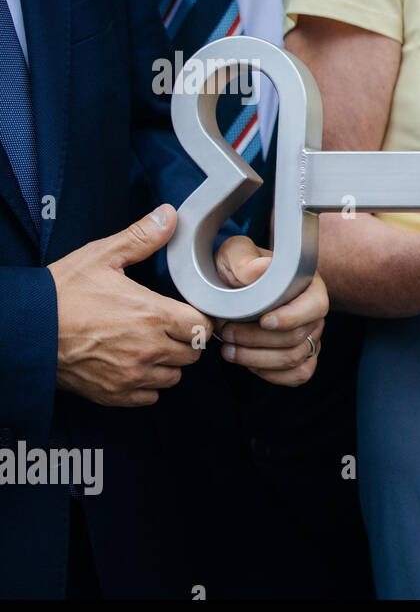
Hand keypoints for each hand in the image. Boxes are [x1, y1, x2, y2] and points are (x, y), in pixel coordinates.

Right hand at [48, 205, 211, 406]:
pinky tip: (133, 365)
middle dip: (184, 340)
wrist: (24, 329)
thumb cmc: (61, 292)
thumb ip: (141, 237)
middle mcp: (148, 349)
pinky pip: (150, 396)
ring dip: (168, 363)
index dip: (197, 319)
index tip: (185, 314)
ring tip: (148, 345)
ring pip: (174, 376)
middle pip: (192, 353)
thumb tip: (169, 215)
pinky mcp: (115, 394)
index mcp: (153, 315)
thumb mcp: (101, 256)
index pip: (202, 326)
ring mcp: (132, 375)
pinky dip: (147, 384)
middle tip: (166, 328)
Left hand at [212, 236, 327, 386]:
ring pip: (295, 359)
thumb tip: (260, 269)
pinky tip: (247, 362)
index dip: (291, 318)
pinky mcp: (303, 357)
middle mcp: (315, 313)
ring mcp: (311, 337)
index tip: (263, 321)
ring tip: (228, 349)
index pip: (315, 306)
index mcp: (309, 285)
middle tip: (226, 332)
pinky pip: (298, 375)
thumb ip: (244, 260)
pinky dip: (271, 374)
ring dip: (257, 359)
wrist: (236, 286)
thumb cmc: (239, 268)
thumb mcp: (235, 255)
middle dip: (257, 340)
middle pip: (298, 337)